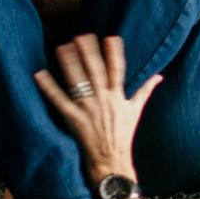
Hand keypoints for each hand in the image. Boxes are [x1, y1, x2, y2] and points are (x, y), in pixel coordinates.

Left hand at [32, 34, 160, 181]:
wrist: (112, 162)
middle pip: (95, 72)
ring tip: (62, 47)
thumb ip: (145, 91)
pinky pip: (60, 101)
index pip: (117, 70)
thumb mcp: (135, 111)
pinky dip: (49, 88)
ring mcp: (88, 110)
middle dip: (89, 53)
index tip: (111, 38)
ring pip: (78, 82)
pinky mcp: (74, 119)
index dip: (114, 53)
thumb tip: (159, 76)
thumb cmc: (123, 136)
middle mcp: (104, 100)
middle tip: (81, 36)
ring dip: (69, 64)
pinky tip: (40, 74)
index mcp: (118, 97)